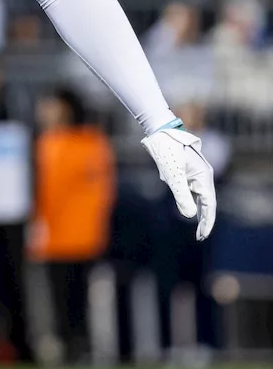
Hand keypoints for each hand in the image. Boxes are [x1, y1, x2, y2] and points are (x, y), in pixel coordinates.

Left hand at [142, 119, 215, 239]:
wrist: (159, 132)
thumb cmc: (166, 151)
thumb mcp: (172, 175)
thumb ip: (181, 195)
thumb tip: (190, 215)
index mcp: (204, 177)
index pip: (209, 204)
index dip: (207, 221)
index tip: (202, 234)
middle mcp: (204, 176)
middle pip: (208, 203)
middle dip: (204, 220)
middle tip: (200, 237)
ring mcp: (196, 174)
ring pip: (201, 197)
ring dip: (199, 212)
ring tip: (198, 229)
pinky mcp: (188, 171)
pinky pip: (193, 190)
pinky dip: (192, 201)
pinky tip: (191, 210)